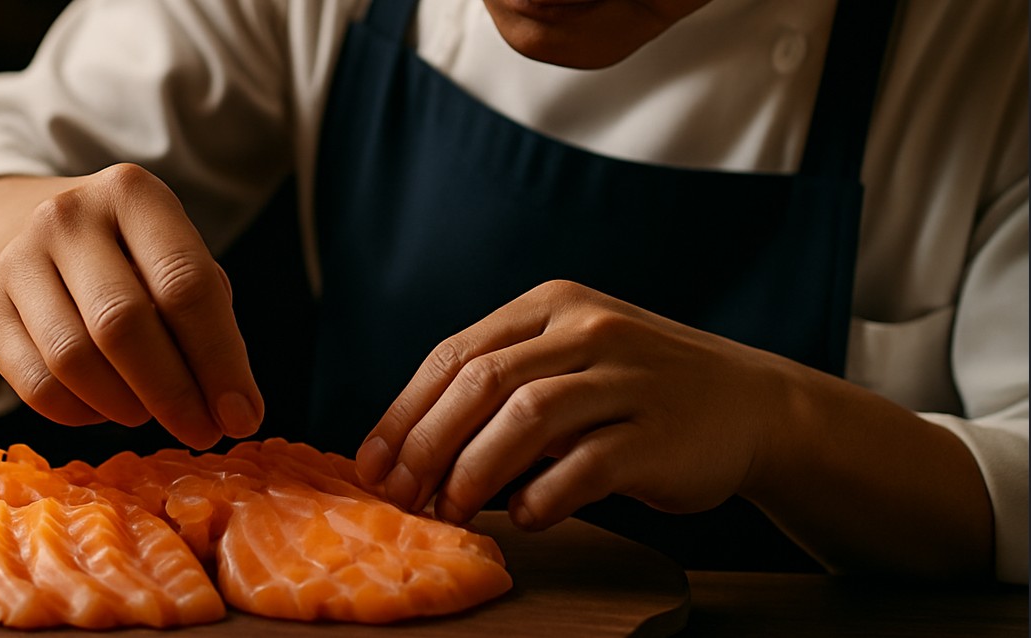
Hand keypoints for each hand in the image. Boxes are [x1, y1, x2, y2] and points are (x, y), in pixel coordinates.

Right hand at [0, 163, 261, 448]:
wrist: (43, 237)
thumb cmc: (137, 260)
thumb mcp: (180, 262)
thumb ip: (211, 322)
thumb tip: (232, 408)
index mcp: (133, 194)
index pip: (185, 283)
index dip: (219, 359)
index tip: (242, 416)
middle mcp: (67, 218)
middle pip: (122, 323)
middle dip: (172, 392)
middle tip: (203, 432)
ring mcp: (18, 262)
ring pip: (73, 360)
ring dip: (126, 406)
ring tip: (154, 414)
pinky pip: (36, 387)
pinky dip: (82, 414)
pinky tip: (109, 409)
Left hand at [355, 280, 802, 529]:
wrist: (753, 405)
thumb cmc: (639, 389)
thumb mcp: (570, 358)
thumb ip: (502, 382)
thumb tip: (410, 446)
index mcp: (552, 306)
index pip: (455, 354)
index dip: (404, 412)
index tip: (372, 464)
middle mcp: (588, 330)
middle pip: (481, 382)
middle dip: (426, 445)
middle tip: (399, 496)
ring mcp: (628, 379)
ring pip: (527, 417)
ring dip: (474, 471)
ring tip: (451, 511)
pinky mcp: (660, 434)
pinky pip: (585, 466)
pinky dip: (543, 496)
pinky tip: (525, 517)